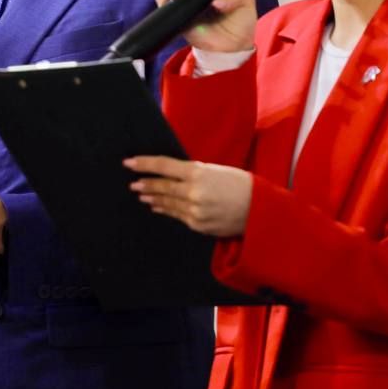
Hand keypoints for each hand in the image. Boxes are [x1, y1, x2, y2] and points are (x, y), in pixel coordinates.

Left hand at [124, 155, 252, 236]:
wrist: (259, 210)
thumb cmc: (239, 184)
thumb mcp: (215, 170)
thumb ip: (192, 172)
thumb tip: (170, 173)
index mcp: (198, 173)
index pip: (164, 166)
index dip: (144, 164)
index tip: (129, 163)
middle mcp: (194, 192)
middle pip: (162, 186)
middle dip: (146, 184)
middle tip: (133, 182)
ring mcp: (195, 211)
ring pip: (167, 203)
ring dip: (153, 198)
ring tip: (142, 194)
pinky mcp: (198, 225)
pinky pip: (177, 216)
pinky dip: (166, 210)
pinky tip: (158, 207)